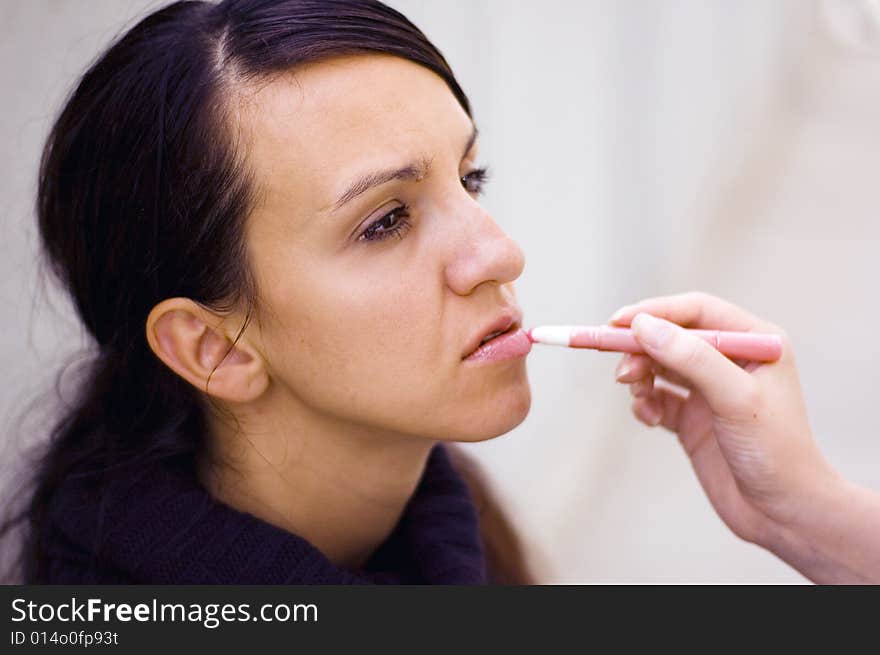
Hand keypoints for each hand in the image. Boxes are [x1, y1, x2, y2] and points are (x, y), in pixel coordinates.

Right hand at [608, 291, 836, 548]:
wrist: (783, 514)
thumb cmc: (774, 451)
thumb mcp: (735, 398)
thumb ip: (690, 358)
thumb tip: (642, 326)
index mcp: (755, 342)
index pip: (697, 311)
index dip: (655, 312)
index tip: (617, 323)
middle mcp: (732, 360)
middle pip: (672, 336)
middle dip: (641, 348)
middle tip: (620, 368)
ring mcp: (711, 389)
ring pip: (660, 365)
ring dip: (640, 375)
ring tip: (634, 392)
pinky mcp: (694, 418)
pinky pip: (658, 398)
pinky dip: (646, 403)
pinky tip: (649, 419)